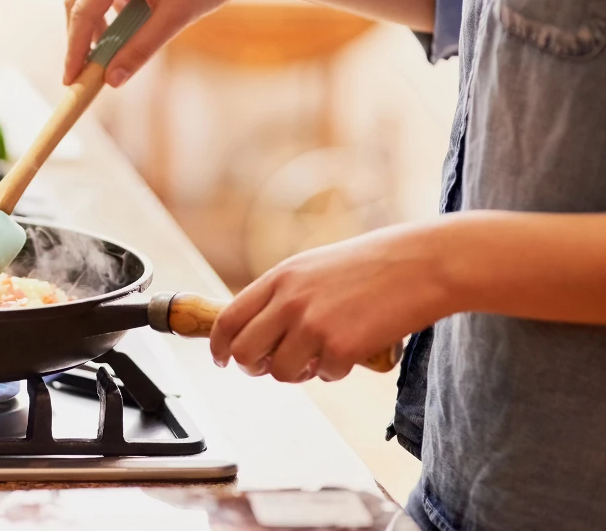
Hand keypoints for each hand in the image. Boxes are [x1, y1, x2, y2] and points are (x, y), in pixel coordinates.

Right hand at [62, 0, 261, 85]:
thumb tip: (112, 80)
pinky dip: (112, 15)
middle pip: (79, 2)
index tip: (71, 78)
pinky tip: (130, 29)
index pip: (83, 10)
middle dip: (80, 39)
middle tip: (83, 73)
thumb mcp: (175, 18)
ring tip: (110, 55)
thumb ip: (141, 49)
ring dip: (97, 28)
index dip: (74, 48)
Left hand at [209, 222, 455, 381]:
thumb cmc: (374, 264)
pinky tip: (352, 352)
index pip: (228, 318)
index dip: (219, 345)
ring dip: (298, 373)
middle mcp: (290, 300)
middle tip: (268, 368)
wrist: (422, 264)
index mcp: (280, 277)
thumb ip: (286, 294)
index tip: (221, 358)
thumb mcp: (315, 267)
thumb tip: (262, 330)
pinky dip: (336, 372)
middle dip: (252, 367)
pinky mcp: (342, 347)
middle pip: (246, 351)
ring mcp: (314, 325)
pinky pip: (325, 376)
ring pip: (282, 372)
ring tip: (318, 358)